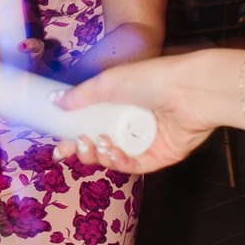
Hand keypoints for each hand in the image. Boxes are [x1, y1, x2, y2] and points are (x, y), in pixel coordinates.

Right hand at [52, 54, 215, 174]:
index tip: (58, 140)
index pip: (90, 121)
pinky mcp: (159, 156)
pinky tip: (111, 151)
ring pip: (113, 157)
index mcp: (119, 102)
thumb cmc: (151, 79)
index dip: (72, 132)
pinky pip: (133, 165)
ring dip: (97, 153)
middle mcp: (130, 121)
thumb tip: (54, 101)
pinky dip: (118, 161)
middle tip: (68, 148)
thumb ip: (80, 95)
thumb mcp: (109, 81)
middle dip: (81, 148)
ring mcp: (144, 140)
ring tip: (94, 143)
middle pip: (98, 143)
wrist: (190, 91)